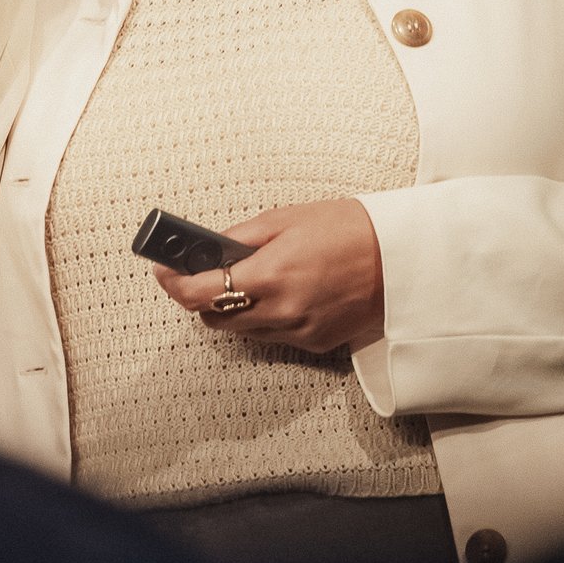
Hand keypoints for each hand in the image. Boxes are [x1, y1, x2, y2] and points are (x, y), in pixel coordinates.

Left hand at [153, 199, 385, 353]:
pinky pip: (273, 336)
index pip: (200, 293)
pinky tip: (282, 294)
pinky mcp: (314, 343)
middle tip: (206, 272)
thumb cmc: (348, 229)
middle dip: (203, 297)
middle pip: (215, 318)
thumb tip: (205, 248)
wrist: (401, 257)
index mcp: (272, 276)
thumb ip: (239, 238)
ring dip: (235, 308)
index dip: (173, 283)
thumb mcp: (285, 218)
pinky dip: (266, 318)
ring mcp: (298, 332)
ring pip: (242, 331)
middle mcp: (282, 312)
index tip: (162, 271)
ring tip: (252, 279)